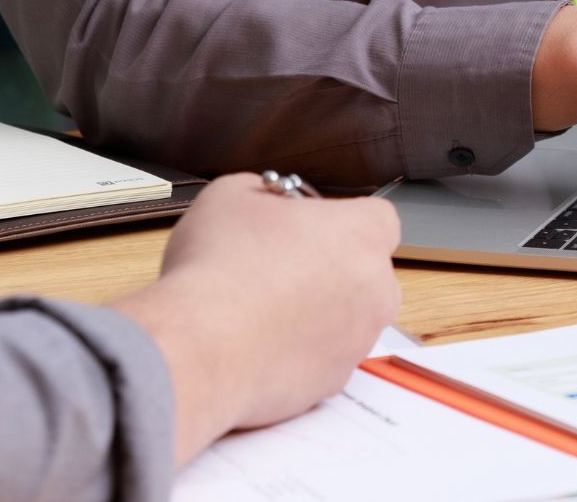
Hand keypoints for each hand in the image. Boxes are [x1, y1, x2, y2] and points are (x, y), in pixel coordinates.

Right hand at [113, 176, 401, 462]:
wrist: (199, 348)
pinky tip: (256, 343)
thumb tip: (264, 199)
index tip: (306, 226)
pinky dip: (298, 352)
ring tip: (259, 308)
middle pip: (365, 271)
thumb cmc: (218, 268)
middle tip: (279, 265)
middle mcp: (376, 289)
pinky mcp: (334, 383)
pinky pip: (323, 358)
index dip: (340, 220)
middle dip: (331, 268)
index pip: (377, 218)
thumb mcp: (229, 196)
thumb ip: (263, 192)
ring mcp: (358, 341)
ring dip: (315, 312)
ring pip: (346, 319)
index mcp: (362, 235)